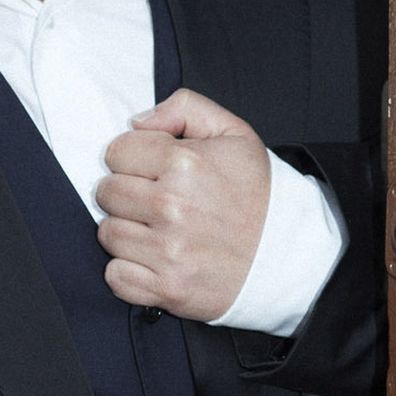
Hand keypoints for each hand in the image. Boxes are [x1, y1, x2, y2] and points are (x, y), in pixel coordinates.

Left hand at [95, 89, 271, 320]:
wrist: (288, 253)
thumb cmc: (257, 194)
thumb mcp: (233, 133)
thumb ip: (184, 108)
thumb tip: (136, 122)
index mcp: (186, 163)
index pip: (116, 151)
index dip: (132, 158)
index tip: (151, 170)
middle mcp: (173, 206)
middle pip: (106, 192)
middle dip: (125, 193)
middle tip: (154, 201)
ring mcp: (168, 251)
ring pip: (107, 234)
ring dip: (127, 232)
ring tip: (156, 231)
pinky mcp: (167, 288)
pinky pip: (115, 276)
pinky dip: (128, 271)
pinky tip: (153, 260)